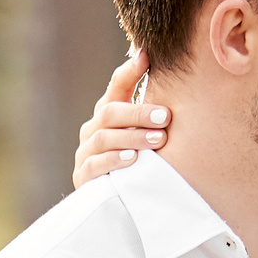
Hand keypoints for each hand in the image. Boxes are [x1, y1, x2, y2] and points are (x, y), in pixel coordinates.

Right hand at [72, 48, 173, 187]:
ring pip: (104, 139)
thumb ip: (155, 110)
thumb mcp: (145, 132)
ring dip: (132, 137)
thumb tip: (174, 75)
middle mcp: (93, 129)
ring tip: (157, 140)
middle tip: (165, 117)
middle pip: (110, 113)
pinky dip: (114, 161)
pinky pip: (95, 165)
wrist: (117, 199)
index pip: (116, 86)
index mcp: (108, 113)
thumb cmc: (137, 157)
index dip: (129, 72)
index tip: (146, 58)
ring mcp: (86, 152)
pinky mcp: (83, 176)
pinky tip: (133, 159)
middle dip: (138, 114)